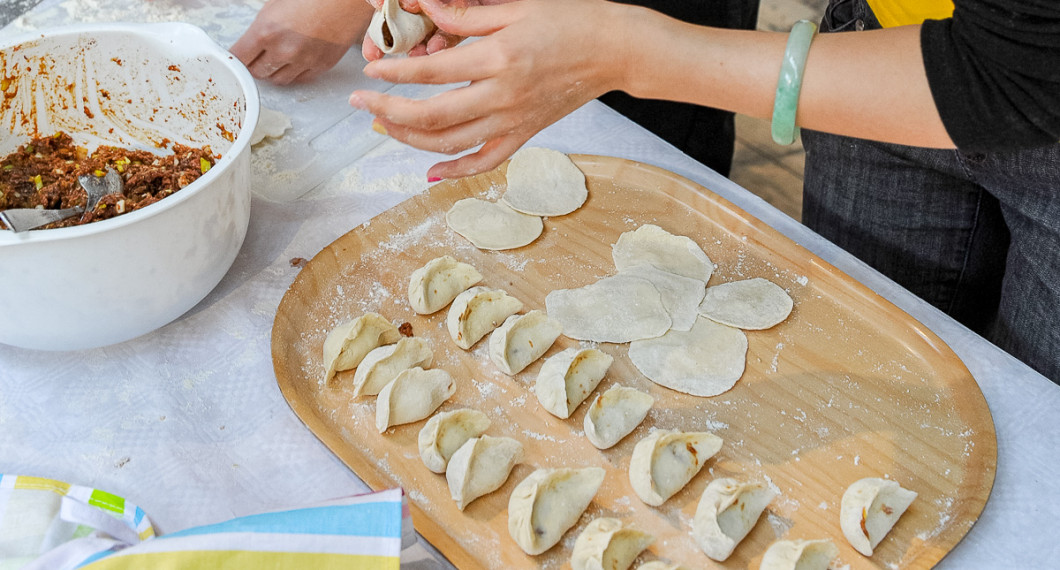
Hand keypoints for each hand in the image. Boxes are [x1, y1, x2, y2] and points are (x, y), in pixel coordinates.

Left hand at [232, 0, 373, 84]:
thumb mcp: (276, 3)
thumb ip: (262, 25)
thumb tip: (254, 38)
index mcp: (266, 31)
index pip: (239, 57)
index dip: (236, 57)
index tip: (237, 57)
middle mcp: (283, 50)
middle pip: (257, 73)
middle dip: (254, 66)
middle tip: (256, 59)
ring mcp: (304, 61)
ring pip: (279, 80)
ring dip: (274, 73)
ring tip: (276, 62)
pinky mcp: (321, 66)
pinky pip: (301, 79)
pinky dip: (295, 73)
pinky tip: (295, 62)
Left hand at [350, 0, 629, 178]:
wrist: (614, 50)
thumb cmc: (569, 21)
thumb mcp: (515, 8)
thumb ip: (465, 13)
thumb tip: (423, 7)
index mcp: (497, 58)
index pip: (430, 73)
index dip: (394, 75)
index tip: (370, 73)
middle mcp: (502, 96)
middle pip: (432, 116)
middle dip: (388, 111)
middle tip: (362, 103)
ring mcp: (514, 121)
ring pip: (451, 144)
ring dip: (411, 139)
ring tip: (384, 126)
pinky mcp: (525, 135)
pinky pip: (485, 161)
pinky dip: (456, 172)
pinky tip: (430, 172)